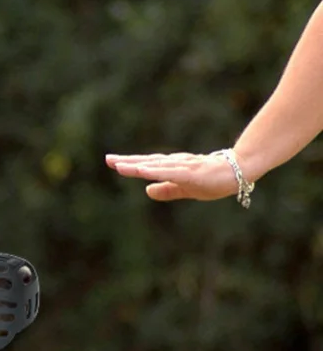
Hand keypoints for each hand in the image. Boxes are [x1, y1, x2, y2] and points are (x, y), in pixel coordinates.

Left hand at [105, 152, 238, 201]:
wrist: (242, 170)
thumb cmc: (215, 178)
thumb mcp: (185, 188)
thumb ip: (166, 190)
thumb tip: (146, 191)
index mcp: (173, 167)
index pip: (148, 165)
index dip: (130, 163)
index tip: (112, 161)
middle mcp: (176, 164)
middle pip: (148, 162)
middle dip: (127, 161)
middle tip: (108, 159)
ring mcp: (184, 168)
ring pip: (156, 166)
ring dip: (138, 166)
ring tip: (120, 166)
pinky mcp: (192, 174)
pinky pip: (171, 173)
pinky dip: (156, 172)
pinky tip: (143, 172)